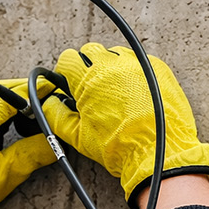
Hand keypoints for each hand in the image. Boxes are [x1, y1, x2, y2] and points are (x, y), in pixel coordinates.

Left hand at [0, 80, 59, 208]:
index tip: (51, 88)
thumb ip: (34, 151)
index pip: (9, 98)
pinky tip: (19, 114)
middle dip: (24, 88)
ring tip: (36, 101)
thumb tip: (58, 137)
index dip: (33, 92)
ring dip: (14, 96)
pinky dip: (4, 105)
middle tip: (46, 90)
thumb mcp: (9, 173)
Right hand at [43, 43, 208, 205]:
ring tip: (116, 92)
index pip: (68, 59)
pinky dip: (134, 73)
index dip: (67, 72)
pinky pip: (140, 62)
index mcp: (89, 79)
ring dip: (111, 68)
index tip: (71, 84)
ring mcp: (138, 65)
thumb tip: (49, 103)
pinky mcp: (159, 69)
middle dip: (88, 67)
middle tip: (93, 90)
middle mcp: (113, 65)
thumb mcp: (77, 136)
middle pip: (91, 51)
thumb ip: (56, 114)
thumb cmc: (118, 149)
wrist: (157, 157)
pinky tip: (136, 94)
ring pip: (116, 54)